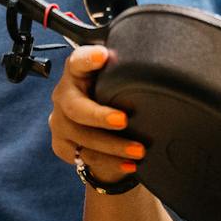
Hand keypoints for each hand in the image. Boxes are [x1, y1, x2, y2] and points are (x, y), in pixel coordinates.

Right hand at [48, 46, 145, 187]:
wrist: (97, 127)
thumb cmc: (111, 94)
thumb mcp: (116, 79)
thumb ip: (127, 67)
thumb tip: (161, 54)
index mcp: (77, 72)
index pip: (78, 61)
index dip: (88, 58)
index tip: (103, 56)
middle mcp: (64, 95)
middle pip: (76, 107)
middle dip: (100, 116)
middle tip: (124, 120)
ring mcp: (60, 122)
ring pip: (82, 138)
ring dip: (112, 147)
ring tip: (138, 151)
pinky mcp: (62, 145)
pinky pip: (84, 158)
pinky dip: (109, 163)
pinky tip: (129, 165)